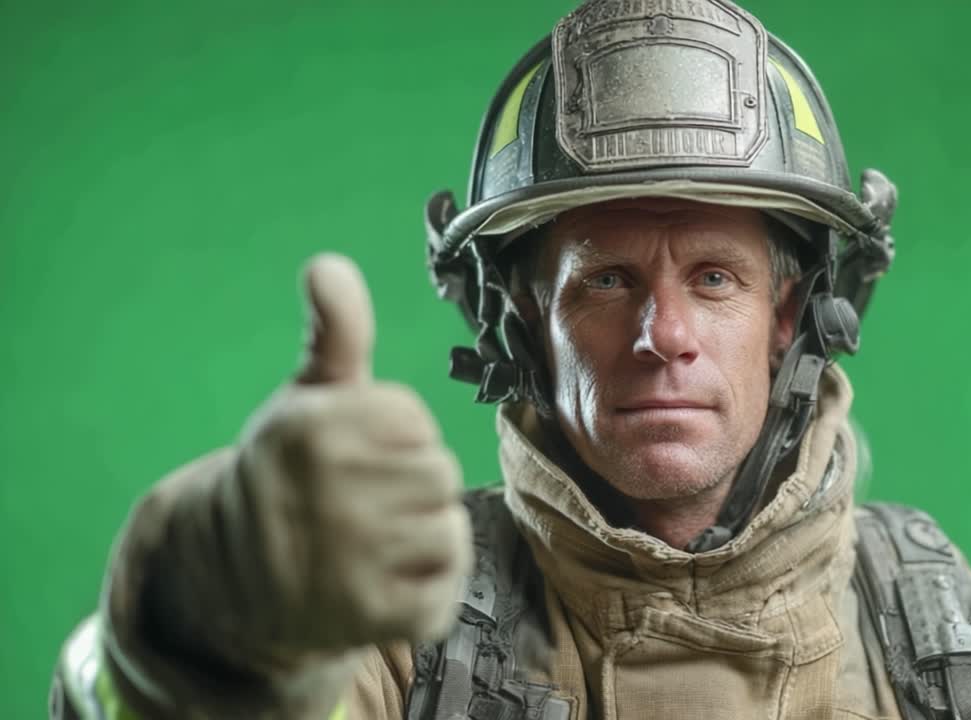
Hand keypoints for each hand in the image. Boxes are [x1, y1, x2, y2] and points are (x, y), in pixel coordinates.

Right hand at [222, 253, 470, 657]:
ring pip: (448, 528)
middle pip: (439, 472)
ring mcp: (350, 560)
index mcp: (314, 431)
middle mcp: (329, 493)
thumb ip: (334, 333)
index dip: (392, 437)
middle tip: (360, 504)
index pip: (414, 419)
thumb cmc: (287, 475)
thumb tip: (329, 264)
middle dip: (410, 485)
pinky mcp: (371, 617)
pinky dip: (428, 589)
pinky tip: (383, 582)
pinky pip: (446, 589)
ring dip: (422, 538)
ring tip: (371, 542)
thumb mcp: (305, 400)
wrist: (232, 582)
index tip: (352, 455)